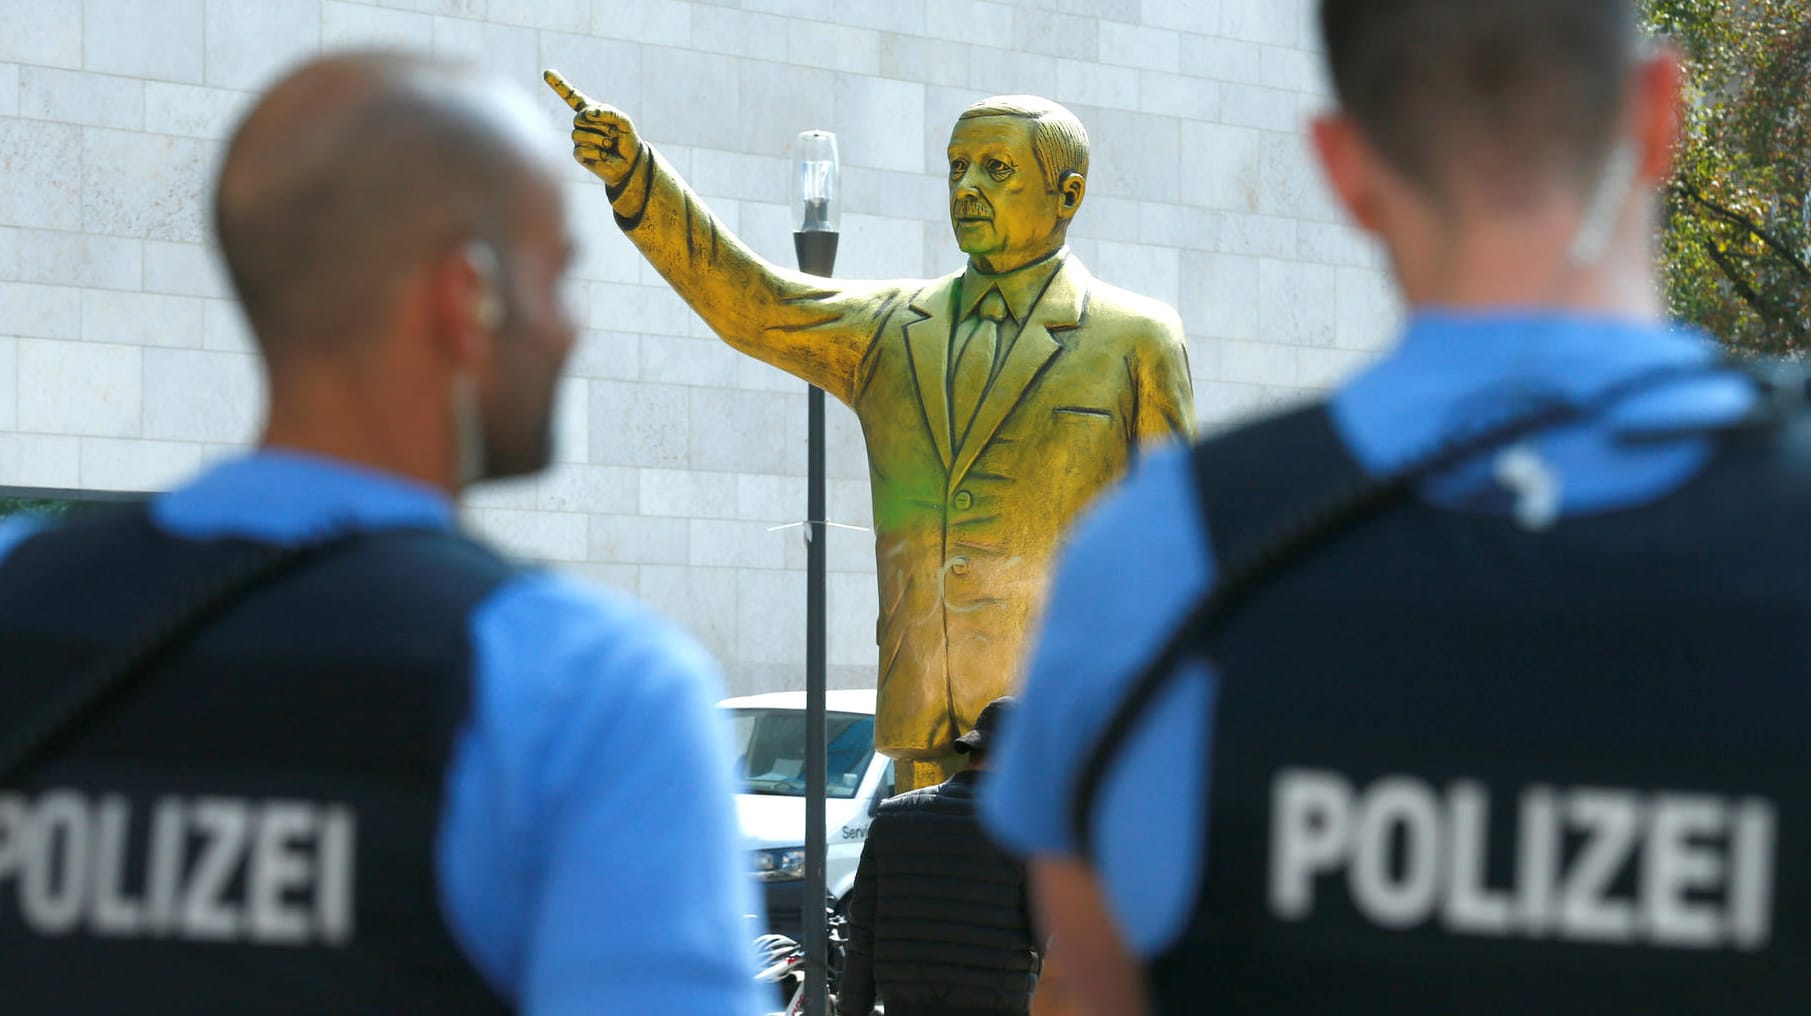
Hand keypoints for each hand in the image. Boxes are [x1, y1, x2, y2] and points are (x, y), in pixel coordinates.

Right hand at [543, 68, 640, 188]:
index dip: (559, 85)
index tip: (547, 72)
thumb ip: (608, 112)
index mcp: (590, 111)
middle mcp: (581, 123)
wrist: (630, 162)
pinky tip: (605, 155)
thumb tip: (588, 113)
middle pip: (579, 118)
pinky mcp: (578, 154)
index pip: (572, 96)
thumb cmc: (626, 138)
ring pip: (579, 135)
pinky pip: (581, 149)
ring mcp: (578, 138)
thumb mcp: (622, 121)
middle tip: (612, 132)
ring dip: (599, 139)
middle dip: (599, 125)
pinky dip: (597, 152)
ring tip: (609, 144)